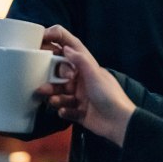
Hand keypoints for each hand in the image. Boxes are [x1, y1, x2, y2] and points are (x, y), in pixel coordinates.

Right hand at [36, 25, 135, 146]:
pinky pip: (65, 108)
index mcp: (85, 66)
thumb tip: (65, 48)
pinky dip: (63, 110)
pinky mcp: (78, 111)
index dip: (56, 38)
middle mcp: (80, 78)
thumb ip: (80, 60)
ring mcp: (79, 95)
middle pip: (59, 72)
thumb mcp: (95, 74)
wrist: (120, 123)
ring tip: (52, 100)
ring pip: (59, 92)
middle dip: (49, 77)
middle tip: (44, 83)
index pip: (69, 47)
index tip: (41, 38)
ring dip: (54, 95)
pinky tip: (64, 112)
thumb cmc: (110, 95)